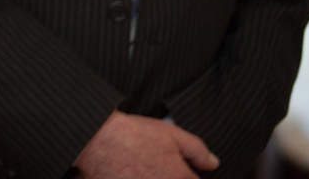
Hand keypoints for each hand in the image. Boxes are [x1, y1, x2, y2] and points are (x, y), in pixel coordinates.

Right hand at [72, 111, 218, 178]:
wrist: (95, 141)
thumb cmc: (131, 135)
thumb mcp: (170, 134)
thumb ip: (197, 150)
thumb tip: (213, 163)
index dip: (189, 176)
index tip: (180, 171)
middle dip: (170, 177)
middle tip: (157, 168)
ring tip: (144, 170)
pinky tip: (131, 175)